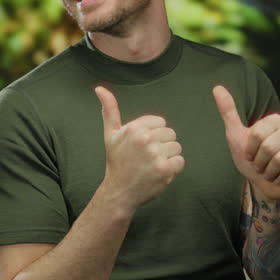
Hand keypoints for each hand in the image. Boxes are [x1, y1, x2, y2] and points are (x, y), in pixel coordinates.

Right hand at [95, 86, 184, 212]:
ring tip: (153, 165)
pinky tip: (159, 173)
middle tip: (147, 158)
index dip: (154, 135)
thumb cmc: (116, 162)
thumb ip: (110, 110)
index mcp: (134, 128)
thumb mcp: (111, 134)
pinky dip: (173, 168)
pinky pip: (180, 161)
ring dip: (168, 157)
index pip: (161, 123)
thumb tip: (99, 88)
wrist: (119, 191)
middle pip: (170, 134)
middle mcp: (144, 139)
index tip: (142, 146)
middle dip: (162, 145)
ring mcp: (155, 154)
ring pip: (176, 147)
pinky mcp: (164, 169)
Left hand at [212, 85, 279, 200]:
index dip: (250, 149)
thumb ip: (228, 111)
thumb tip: (217, 88)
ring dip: (270, 172)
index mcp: (274, 120)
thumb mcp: (235, 135)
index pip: (257, 134)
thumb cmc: (250, 158)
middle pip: (269, 147)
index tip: (250, 154)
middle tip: (260, 165)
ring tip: (270, 171)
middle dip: (260, 163)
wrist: (263, 183)